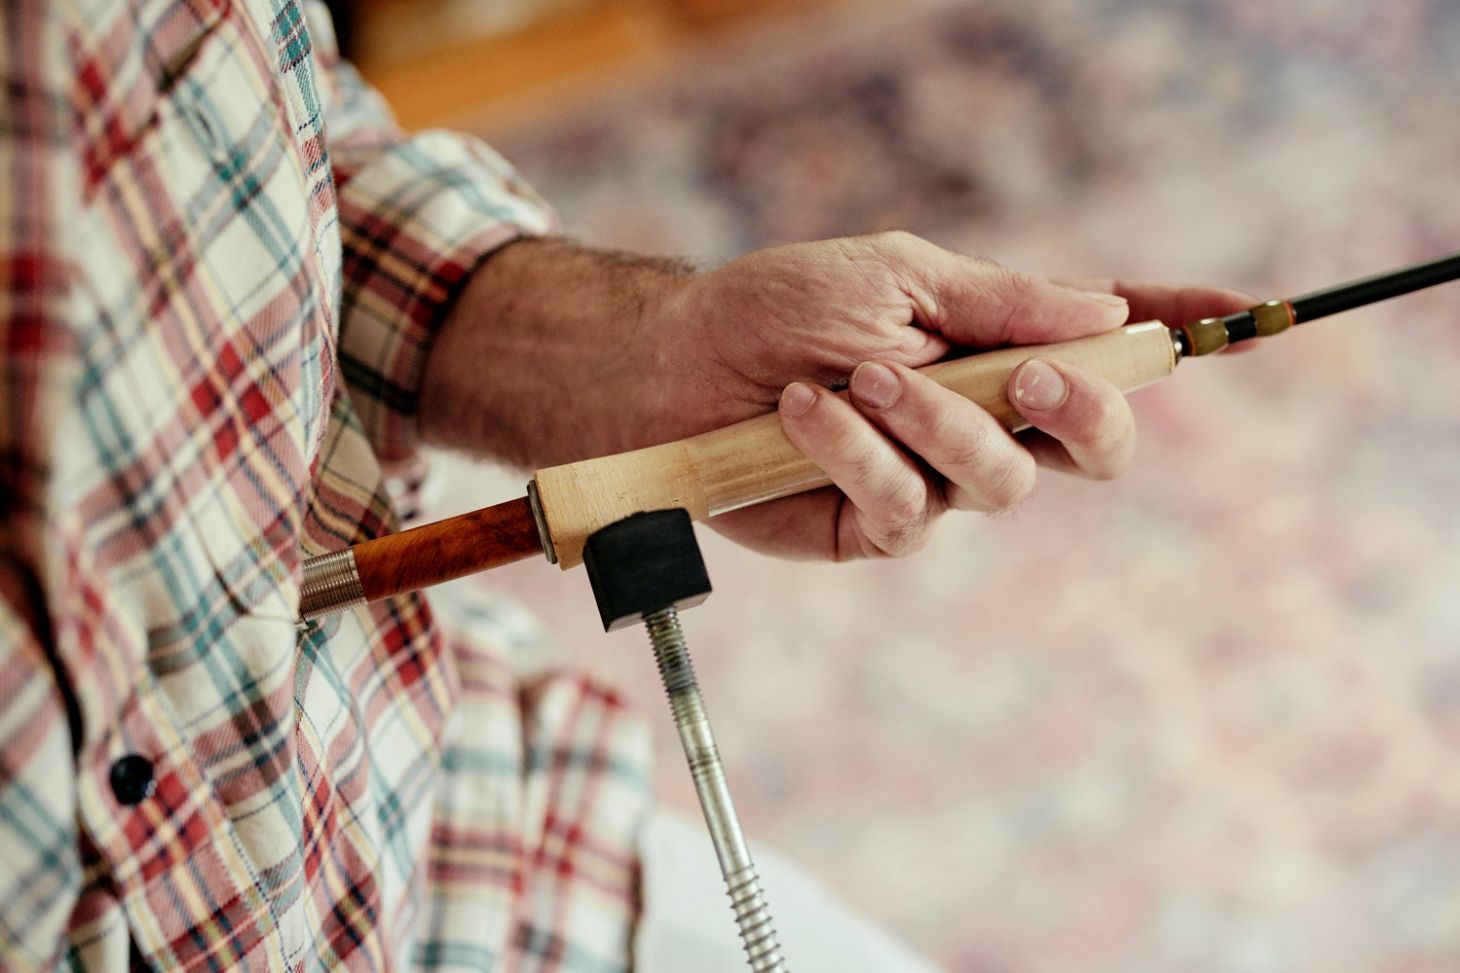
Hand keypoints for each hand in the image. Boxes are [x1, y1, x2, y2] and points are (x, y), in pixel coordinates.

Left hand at [651, 232, 1251, 559]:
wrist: (670, 369)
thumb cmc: (777, 309)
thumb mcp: (892, 277)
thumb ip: (1001, 301)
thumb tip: (1113, 317)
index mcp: (994, 345)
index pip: (1105, 344)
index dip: (1177, 333)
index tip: (1243, 317)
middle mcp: (979, 418)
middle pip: (1094, 446)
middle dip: (1084, 414)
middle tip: (1029, 376)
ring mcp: (931, 480)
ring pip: (1000, 481)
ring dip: (937, 422)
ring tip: (860, 376)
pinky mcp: (874, 527)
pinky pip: (904, 507)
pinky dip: (858, 453)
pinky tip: (805, 414)